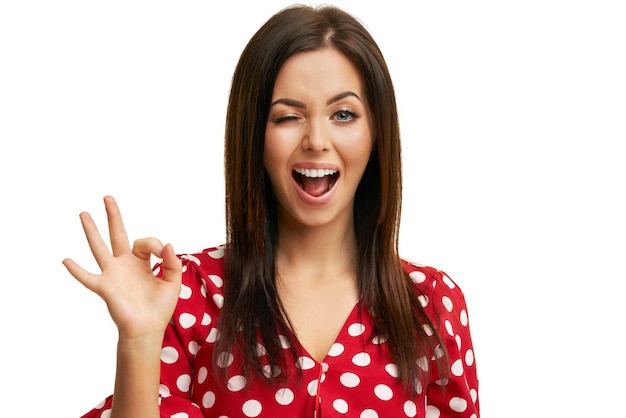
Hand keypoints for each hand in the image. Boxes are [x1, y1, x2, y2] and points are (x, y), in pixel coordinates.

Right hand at [63, 196, 181, 338]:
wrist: (148, 328)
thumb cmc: (159, 307)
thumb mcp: (172, 281)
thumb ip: (171, 263)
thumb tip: (167, 244)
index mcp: (141, 262)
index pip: (144, 242)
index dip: (153, 243)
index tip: (160, 251)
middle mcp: (124, 264)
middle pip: (117, 234)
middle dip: (113, 216)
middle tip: (108, 197)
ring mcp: (112, 274)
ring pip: (99, 248)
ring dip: (91, 231)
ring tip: (84, 214)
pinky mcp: (105, 287)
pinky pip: (88, 277)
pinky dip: (77, 270)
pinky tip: (66, 260)